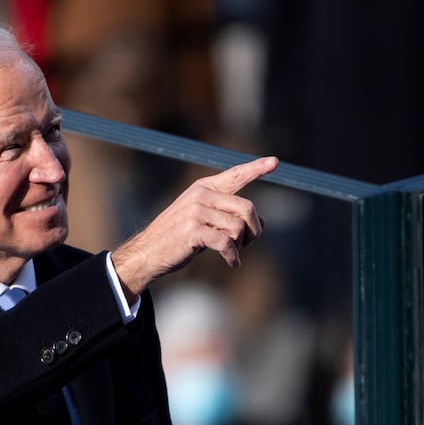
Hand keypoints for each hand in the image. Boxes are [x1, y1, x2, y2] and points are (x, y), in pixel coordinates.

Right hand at [111, 156, 276, 300]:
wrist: (148, 252)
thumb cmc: (179, 237)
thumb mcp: (205, 222)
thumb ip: (230, 217)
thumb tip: (263, 222)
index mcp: (204, 188)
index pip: (235, 175)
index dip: (256, 168)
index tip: (275, 162)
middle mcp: (201, 195)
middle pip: (246, 207)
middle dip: (254, 229)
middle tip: (249, 243)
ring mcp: (195, 212)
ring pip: (238, 227)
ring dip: (241, 245)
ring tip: (234, 253)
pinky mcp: (193, 231)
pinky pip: (225, 243)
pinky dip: (232, 256)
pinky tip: (232, 262)